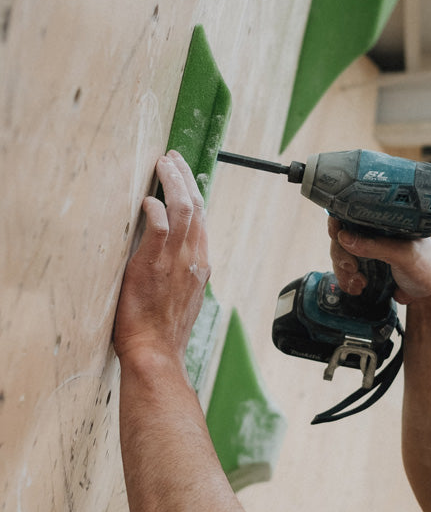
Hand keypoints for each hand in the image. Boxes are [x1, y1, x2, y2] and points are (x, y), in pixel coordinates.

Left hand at [114, 151, 209, 364]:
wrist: (156, 352)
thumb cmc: (162, 332)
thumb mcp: (181, 299)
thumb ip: (180, 275)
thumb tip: (169, 260)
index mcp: (200, 266)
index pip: (202, 220)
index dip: (193, 193)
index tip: (183, 176)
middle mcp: (193, 260)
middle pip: (196, 207)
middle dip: (185, 178)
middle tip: (171, 159)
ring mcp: (176, 262)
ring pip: (183, 210)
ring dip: (172, 183)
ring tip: (162, 165)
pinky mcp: (153, 265)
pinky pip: (160, 226)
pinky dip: (155, 208)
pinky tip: (146, 200)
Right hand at [327, 217, 430, 304]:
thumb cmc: (426, 267)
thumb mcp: (403, 254)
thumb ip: (375, 246)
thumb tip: (343, 237)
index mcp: (383, 221)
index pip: (353, 213)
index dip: (339, 221)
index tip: (336, 234)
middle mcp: (373, 233)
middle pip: (340, 237)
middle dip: (341, 254)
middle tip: (352, 267)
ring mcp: (368, 252)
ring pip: (341, 257)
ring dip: (344, 272)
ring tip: (360, 282)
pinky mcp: (366, 270)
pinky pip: (346, 274)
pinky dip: (347, 282)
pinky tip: (359, 288)